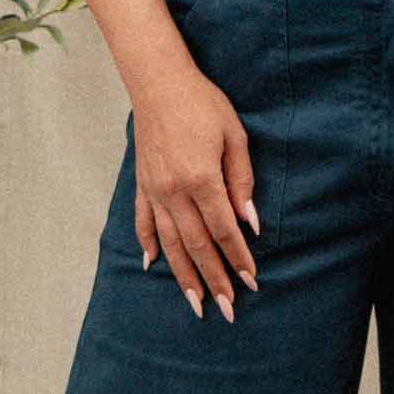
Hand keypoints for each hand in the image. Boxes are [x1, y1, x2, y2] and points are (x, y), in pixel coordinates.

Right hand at [129, 63, 261, 321]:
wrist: (158, 82)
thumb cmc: (203, 104)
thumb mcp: (235, 137)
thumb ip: (243, 181)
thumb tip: (250, 222)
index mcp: (201, 179)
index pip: (224, 231)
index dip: (239, 259)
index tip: (252, 282)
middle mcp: (174, 192)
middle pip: (197, 246)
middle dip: (214, 281)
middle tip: (227, 311)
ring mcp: (154, 190)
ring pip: (169, 243)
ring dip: (183, 276)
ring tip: (195, 304)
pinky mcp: (141, 184)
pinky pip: (143, 222)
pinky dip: (147, 245)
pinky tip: (151, 265)